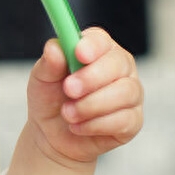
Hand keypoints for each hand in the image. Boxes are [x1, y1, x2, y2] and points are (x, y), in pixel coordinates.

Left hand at [26, 27, 142, 167]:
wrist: (51, 134)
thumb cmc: (50, 99)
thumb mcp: (41, 79)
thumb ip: (49, 63)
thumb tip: (55, 47)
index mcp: (97, 50)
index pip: (101, 40)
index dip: (92, 45)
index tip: (78, 54)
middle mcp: (119, 67)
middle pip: (118, 64)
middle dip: (91, 78)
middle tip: (69, 89)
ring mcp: (130, 93)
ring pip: (125, 92)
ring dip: (91, 105)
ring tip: (67, 114)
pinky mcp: (133, 120)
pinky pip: (123, 120)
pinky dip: (95, 125)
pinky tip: (78, 127)